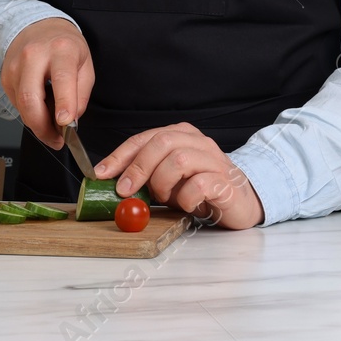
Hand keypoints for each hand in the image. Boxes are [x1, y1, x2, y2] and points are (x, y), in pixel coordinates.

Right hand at [0, 18, 93, 149]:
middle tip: (56, 140)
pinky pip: (16, 103)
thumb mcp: (85, 65)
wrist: (38, 27)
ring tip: (51, 126)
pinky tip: (39, 108)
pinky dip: (28, 113)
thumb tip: (70, 122)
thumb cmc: (65, 46)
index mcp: (61, 50)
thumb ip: (81, 95)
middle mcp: (34, 56)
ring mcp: (16, 66)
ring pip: (21, 105)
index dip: (64, 104)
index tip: (66, 123)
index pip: (60, 79)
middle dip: (42, 126)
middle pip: (31, 98)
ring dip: (36, 124)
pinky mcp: (6, 76)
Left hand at [96, 123, 263, 230]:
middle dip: (138, 167)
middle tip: (126, 190)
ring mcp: (213, 160)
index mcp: (180, 135)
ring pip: (179, 159)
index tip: (102, 173)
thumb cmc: (199, 189)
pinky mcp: (225, 181)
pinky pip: (199, 184)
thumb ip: (146, 176)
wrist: (238, 202)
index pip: (144, 138)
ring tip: (164, 198)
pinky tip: (187, 205)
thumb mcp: (168, 180)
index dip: (120, 156)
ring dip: (163, 183)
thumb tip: (112, 184)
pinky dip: (186, 198)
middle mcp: (197, 142)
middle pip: (161, 142)